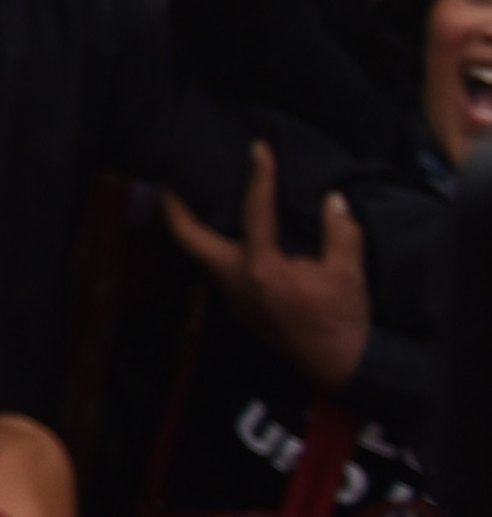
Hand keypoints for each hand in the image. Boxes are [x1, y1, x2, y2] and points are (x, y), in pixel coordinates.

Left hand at [162, 142, 371, 394]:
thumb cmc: (344, 320)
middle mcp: (236, 283)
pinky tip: (227, 232)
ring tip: (194, 197)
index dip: (258, 177)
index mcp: (261, 270)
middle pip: (187, 238)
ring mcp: (233, 298)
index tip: (258, 148)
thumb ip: (341, 233)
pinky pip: (218, 268)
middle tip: (167, 174)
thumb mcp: (349, 273)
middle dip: (173, 205)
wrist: (341, 367)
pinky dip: (215, 245)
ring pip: (200, 255)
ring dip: (193, 226)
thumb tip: (333, 200)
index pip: (254, 212)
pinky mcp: (241, 307)